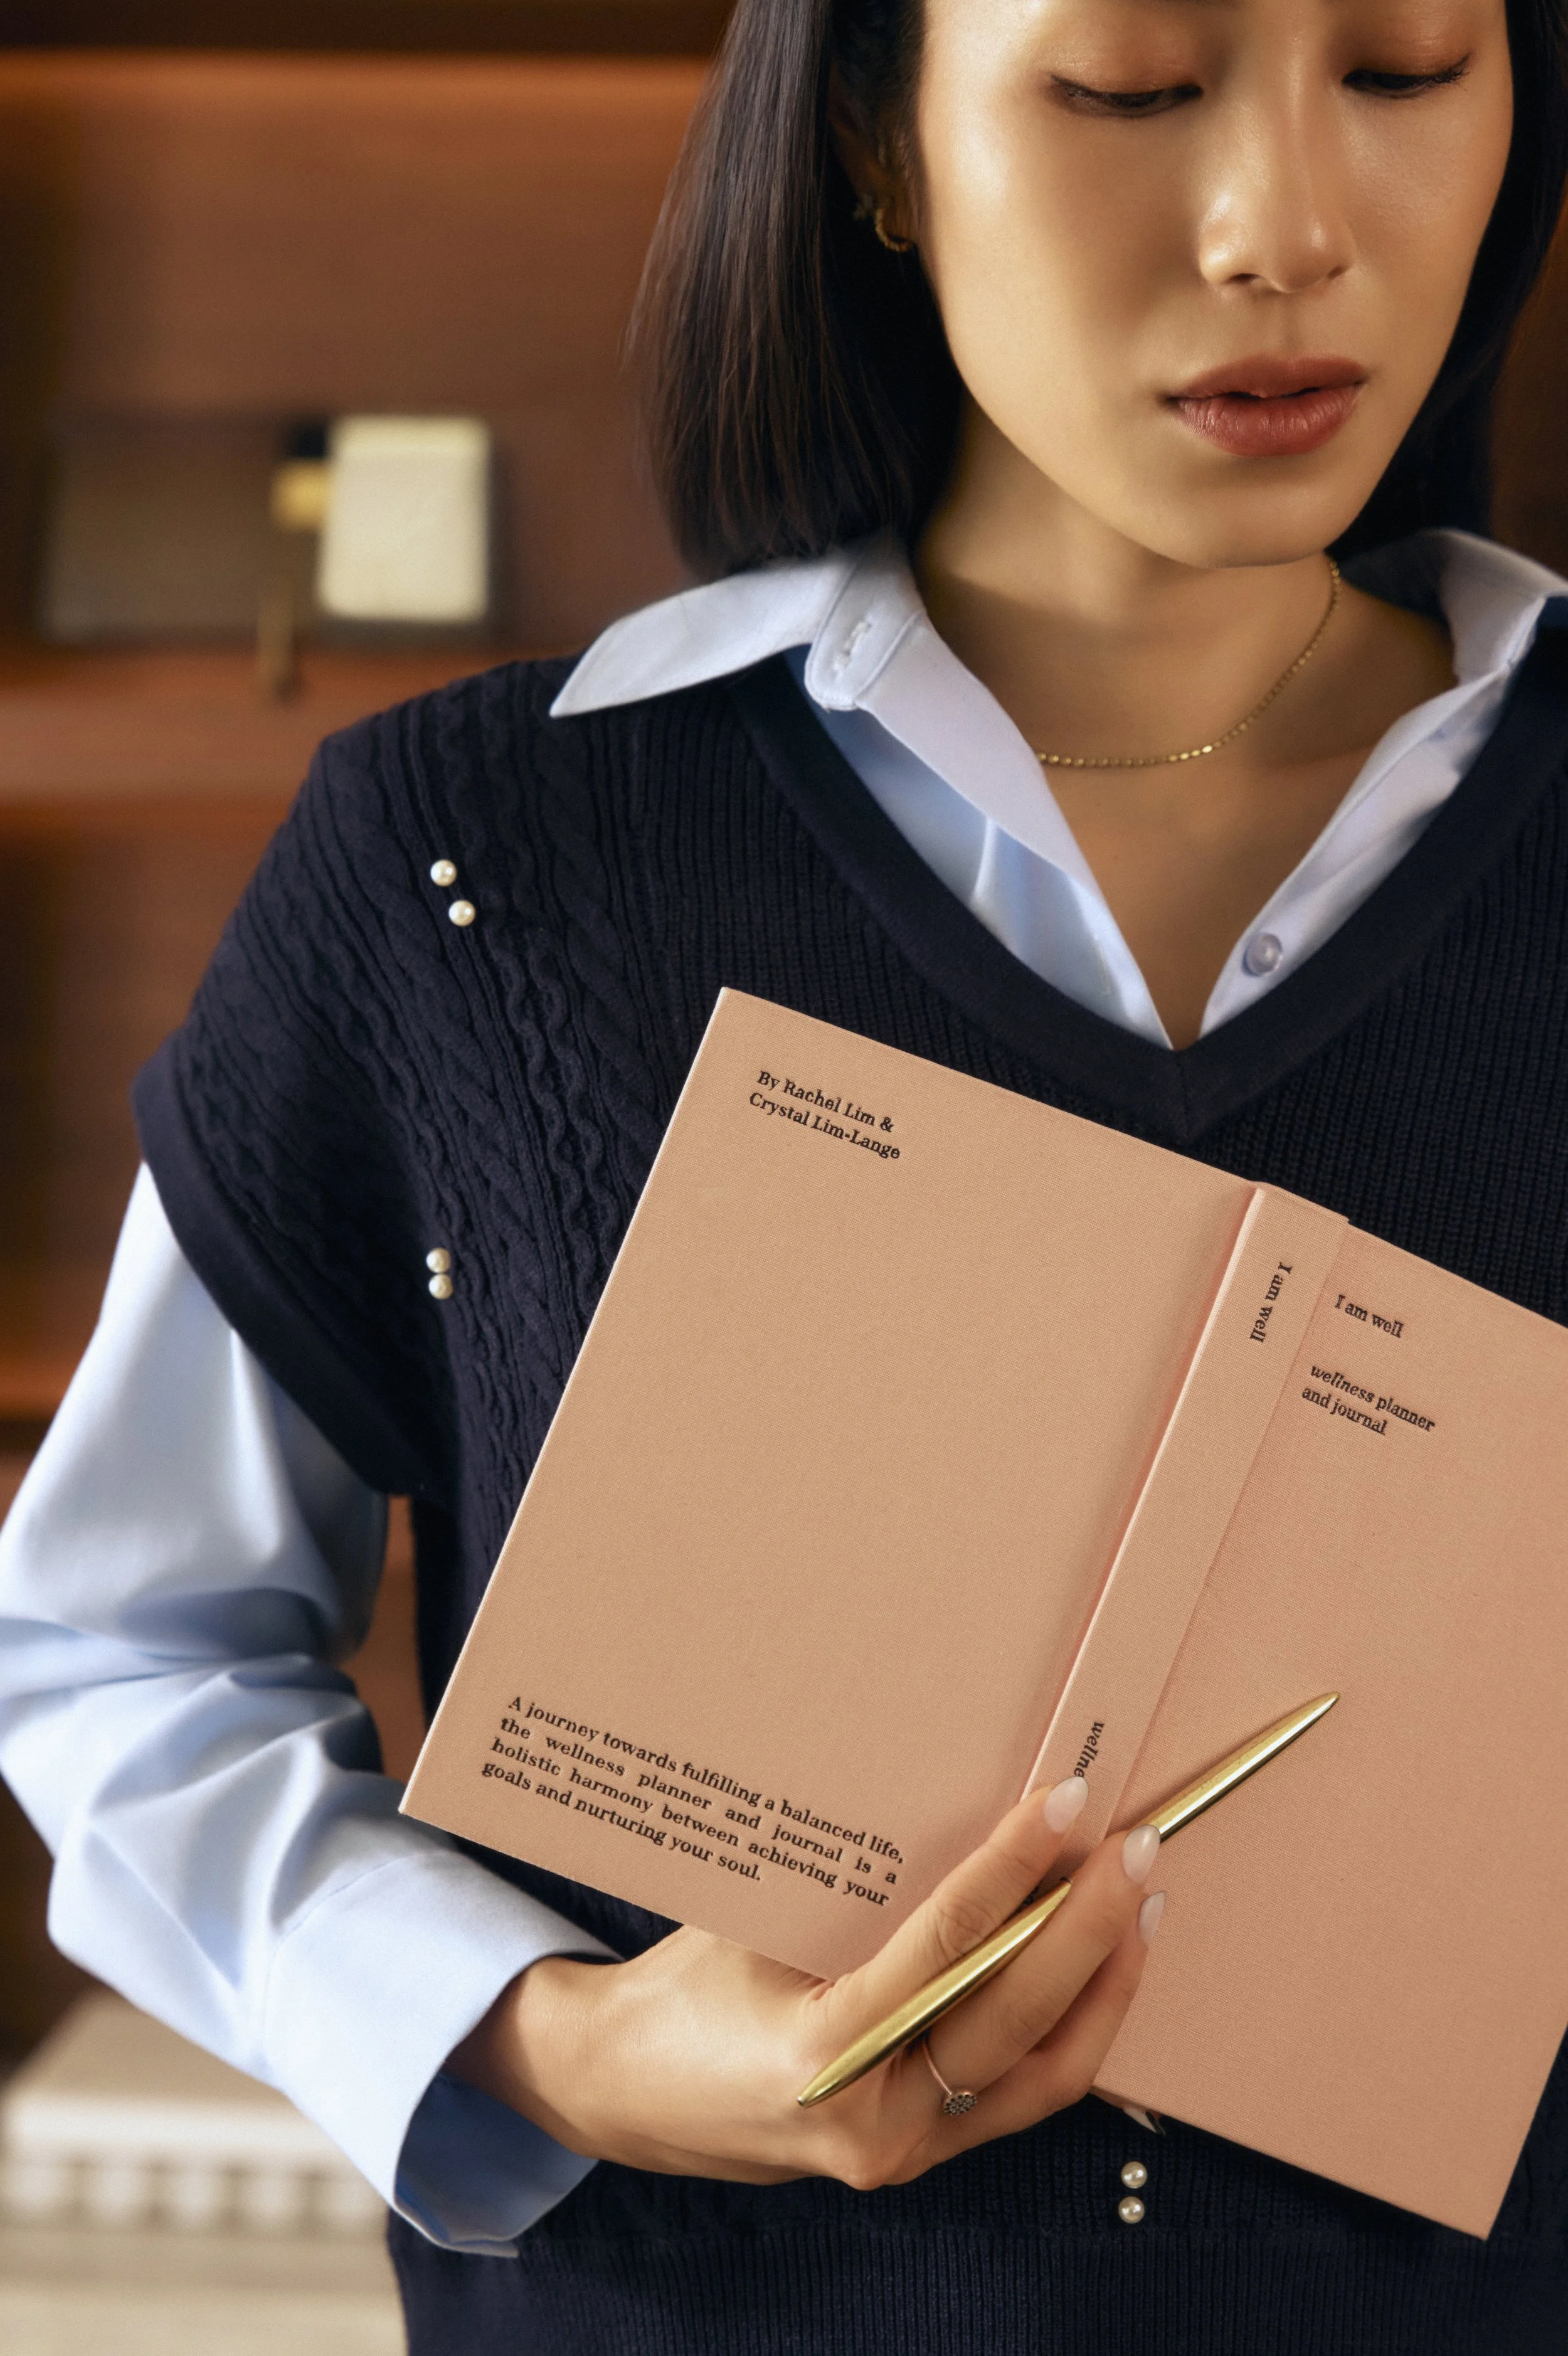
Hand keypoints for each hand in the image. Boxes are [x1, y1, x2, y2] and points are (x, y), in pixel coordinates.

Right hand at [447, 1778, 1165, 2190]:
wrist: (629, 2092)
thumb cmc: (685, 1985)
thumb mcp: (756, 1919)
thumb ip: (855, 1887)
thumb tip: (959, 1792)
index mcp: (818, 2054)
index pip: (946, 1947)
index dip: (1014, 1869)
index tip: (1068, 1802)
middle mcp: (872, 2120)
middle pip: (1014, 2015)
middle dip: (1088, 1926)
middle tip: (1136, 1845)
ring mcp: (903, 2149)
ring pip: (1043, 2070)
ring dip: (1102, 1982)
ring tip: (1142, 1902)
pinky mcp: (920, 2151)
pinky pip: (1023, 2093)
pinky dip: (1074, 2029)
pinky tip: (1102, 1968)